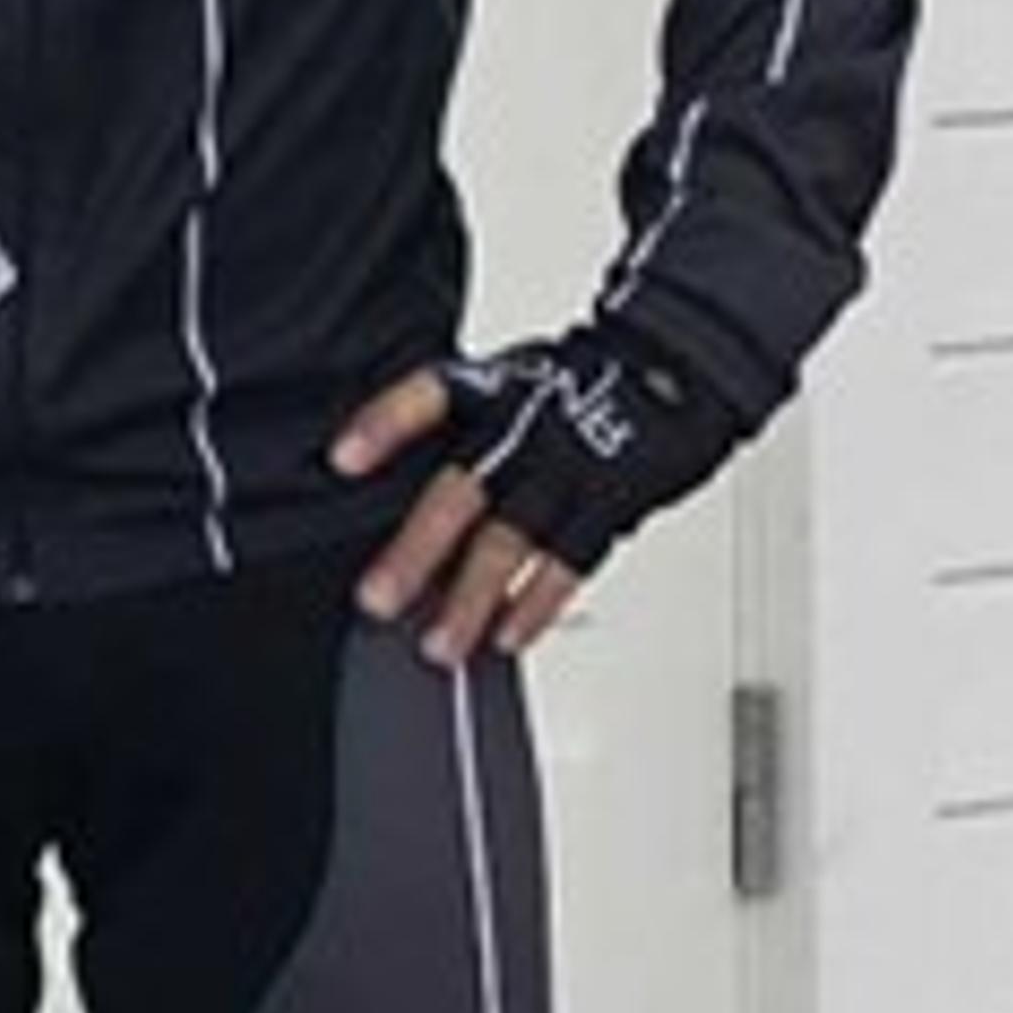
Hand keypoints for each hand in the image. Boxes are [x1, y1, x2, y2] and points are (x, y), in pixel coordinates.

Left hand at [329, 368, 585, 666]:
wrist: (670, 367)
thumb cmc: (572, 384)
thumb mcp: (506, 376)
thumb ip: (452, 423)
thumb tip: (367, 471)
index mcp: (489, 389)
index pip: (426, 398)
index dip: (383, 426)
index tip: (341, 460)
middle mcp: (521, 430)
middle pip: (462, 492)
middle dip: (418, 551)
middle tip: (379, 599)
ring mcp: (565, 470)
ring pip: (511, 541)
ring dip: (472, 599)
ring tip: (439, 645)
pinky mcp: (607, 505)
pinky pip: (569, 563)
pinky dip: (535, 604)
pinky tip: (506, 636)